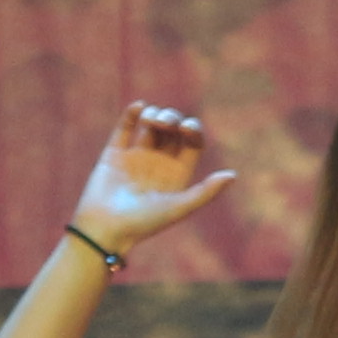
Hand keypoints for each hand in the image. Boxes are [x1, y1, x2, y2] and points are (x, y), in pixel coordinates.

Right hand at [72, 102, 237, 257]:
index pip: (192, 143)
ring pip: (150, 126)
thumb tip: (232, 175)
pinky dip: (132, 115)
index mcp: (176, 175)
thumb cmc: (144, 223)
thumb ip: (206, 192)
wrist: (105, 230)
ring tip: (152, 120)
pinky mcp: (113, 155)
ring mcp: (135, 157)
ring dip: (155, 115)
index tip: (187, 127)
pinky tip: (139, 107)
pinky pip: (124, 129)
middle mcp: (158, 164)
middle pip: (173, 131)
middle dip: (173, 119)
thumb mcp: (179, 208)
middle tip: (166, 122)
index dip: (193, 130)